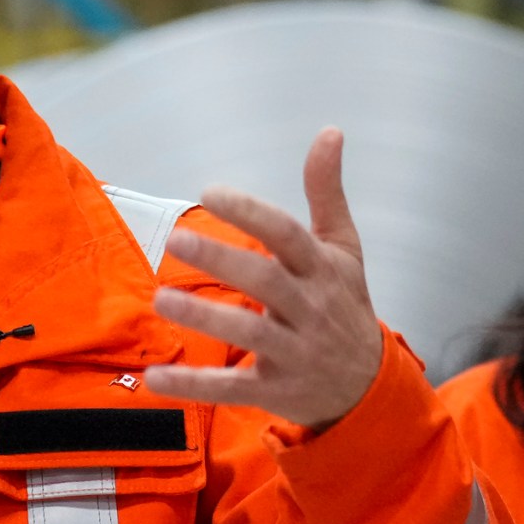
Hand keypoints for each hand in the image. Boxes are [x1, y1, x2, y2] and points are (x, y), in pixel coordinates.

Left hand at [141, 128, 385, 432]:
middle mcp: (311, 310)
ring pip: (251, 334)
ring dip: (206, 317)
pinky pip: (233, 389)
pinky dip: (193, 386)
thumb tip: (330, 132)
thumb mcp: (343, 249)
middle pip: (268, 281)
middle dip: (223, 259)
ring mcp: (295, 353)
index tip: (209, 191)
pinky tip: (154, 378)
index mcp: (323, 270)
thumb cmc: (344, 304)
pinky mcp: (276, 391)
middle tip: (175, 240)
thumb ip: (327, 193)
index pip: (288, 235)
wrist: (369, 388)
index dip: (251, 212)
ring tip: (161, 298)